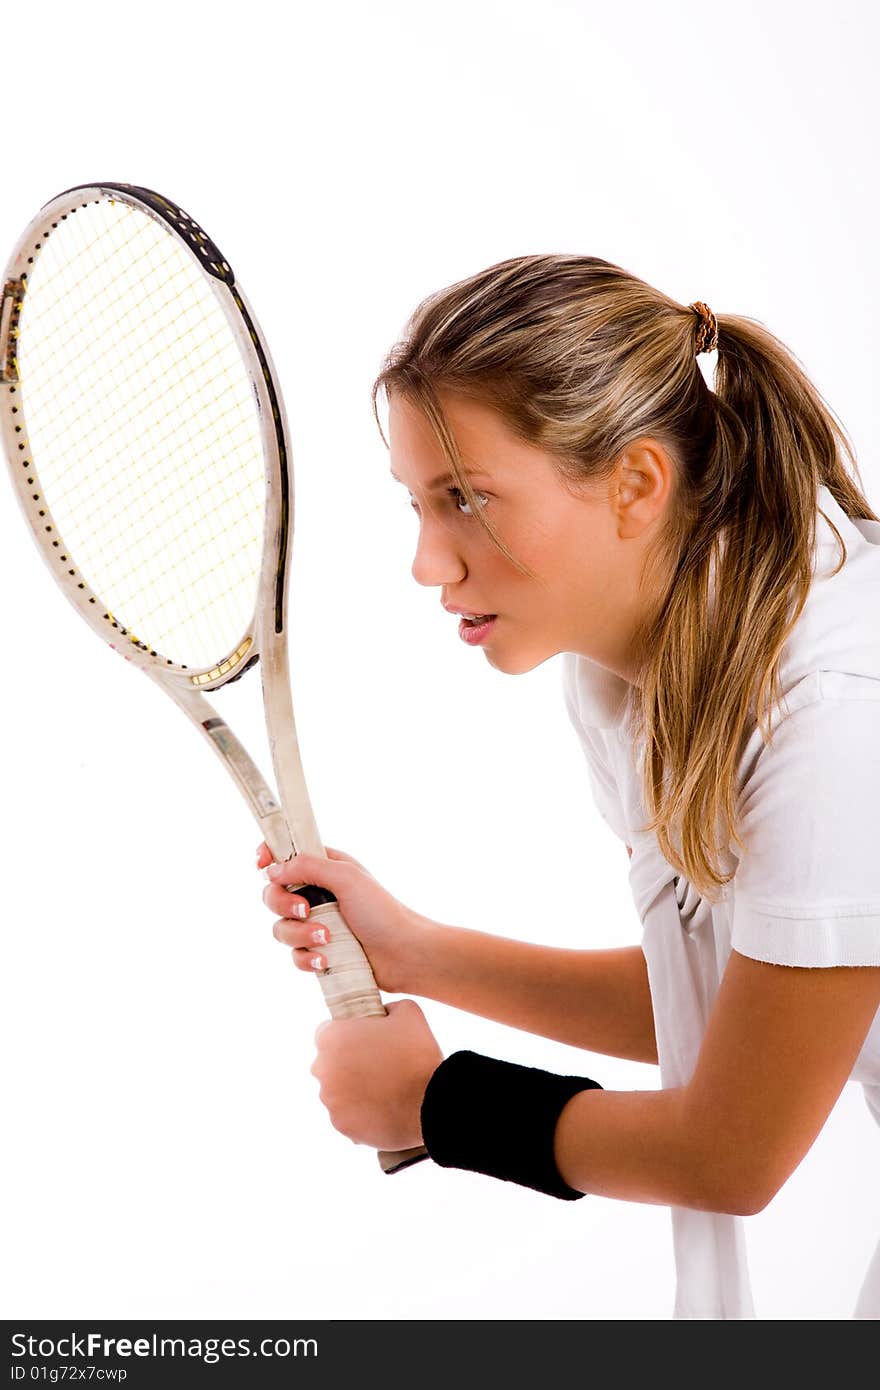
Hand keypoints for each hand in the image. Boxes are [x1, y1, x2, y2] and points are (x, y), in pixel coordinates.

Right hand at [257, 843, 432, 994]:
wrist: (404, 954)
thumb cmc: (382, 911)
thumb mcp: (346, 878)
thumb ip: (308, 867)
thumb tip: (272, 870)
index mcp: (325, 868)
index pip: (286, 855)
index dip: (269, 857)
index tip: (260, 864)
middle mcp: (317, 894)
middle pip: (274, 894)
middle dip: (283, 904)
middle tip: (305, 910)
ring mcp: (316, 924)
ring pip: (281, 928)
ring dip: (300, 935)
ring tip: (327, 939)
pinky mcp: (319, 951)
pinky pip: (294, 955)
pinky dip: (306, 958)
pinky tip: (325, 960)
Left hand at [310, 998, 443, 1150]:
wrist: (431, 1102)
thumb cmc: (417, 1054)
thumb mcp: (407, 1012)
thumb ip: (386, 1008)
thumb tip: (382, 1014)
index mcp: (332, 1037)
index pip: (326, 1031)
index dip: (346, 1035)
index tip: (363, 1042)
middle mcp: (323, 1068)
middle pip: (328, 1063)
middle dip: (346, 1063)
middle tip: (375, 1066)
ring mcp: (330, 1099)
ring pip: (335, 1091)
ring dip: (351, 1089)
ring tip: (381, 1089)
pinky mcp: (340, 1124)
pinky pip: (345, 1115)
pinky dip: (358, 1112)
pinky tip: (380, 1107)